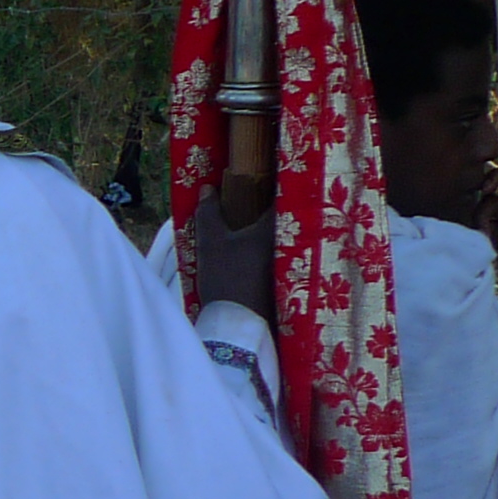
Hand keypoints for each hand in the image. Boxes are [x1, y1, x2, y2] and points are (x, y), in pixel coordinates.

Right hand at [190, 179, 275, 328]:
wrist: (236, 323)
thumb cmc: (226, 277)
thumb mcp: (210, 242)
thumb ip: (208, 212)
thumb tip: (208, 188)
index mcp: (273, 229)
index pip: (282, 197)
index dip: (275, 184)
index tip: (266, 176)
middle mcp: (288, 245)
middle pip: (285, 219)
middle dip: (273, 209)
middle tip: (255, 200)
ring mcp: (289, 266)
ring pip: (282, 240)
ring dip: (271, 233)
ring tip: (252, 225)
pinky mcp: (284, 284)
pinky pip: (279, 259)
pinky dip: (269, 254)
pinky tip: (252, 256)